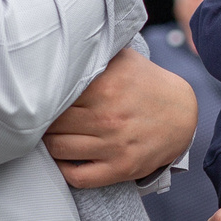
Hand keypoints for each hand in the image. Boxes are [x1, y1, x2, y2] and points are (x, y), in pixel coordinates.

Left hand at [46, 45, 195, 186]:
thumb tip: (62, 44)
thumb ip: (94, 53)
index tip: (37, 97)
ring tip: (50, 135)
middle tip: (39, 118)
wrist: (183, 114)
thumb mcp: (124, 59)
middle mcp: (107, 118)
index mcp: (104, 88)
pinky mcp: (121, 168)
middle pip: (51, 123)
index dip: (42, 96)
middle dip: (42, 120)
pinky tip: (63, 159)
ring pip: (58, 149)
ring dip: (49, 143)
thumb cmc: (146, 84)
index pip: (54, 95)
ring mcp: (114, 146)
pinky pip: (78, 177)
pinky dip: (63, 170)